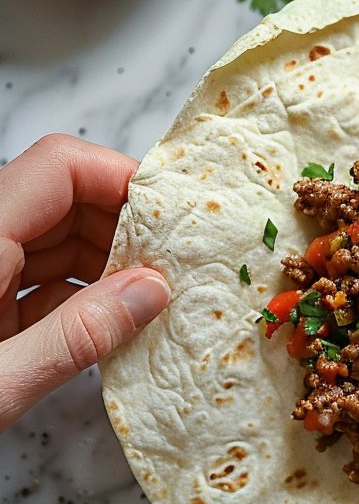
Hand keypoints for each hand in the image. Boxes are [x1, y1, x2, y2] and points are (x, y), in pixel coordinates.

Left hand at [0, 134, 169, 432]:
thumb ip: (77, 336)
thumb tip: (151, 293)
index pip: (59, 167)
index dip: (122, 177)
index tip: (174, 217)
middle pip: (62, 198)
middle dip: (124, 227)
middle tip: (176, 269)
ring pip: (54, 239)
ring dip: (107, 265)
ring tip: (153, 303)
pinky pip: (38, 281)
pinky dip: (79, 298)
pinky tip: (113, 327)